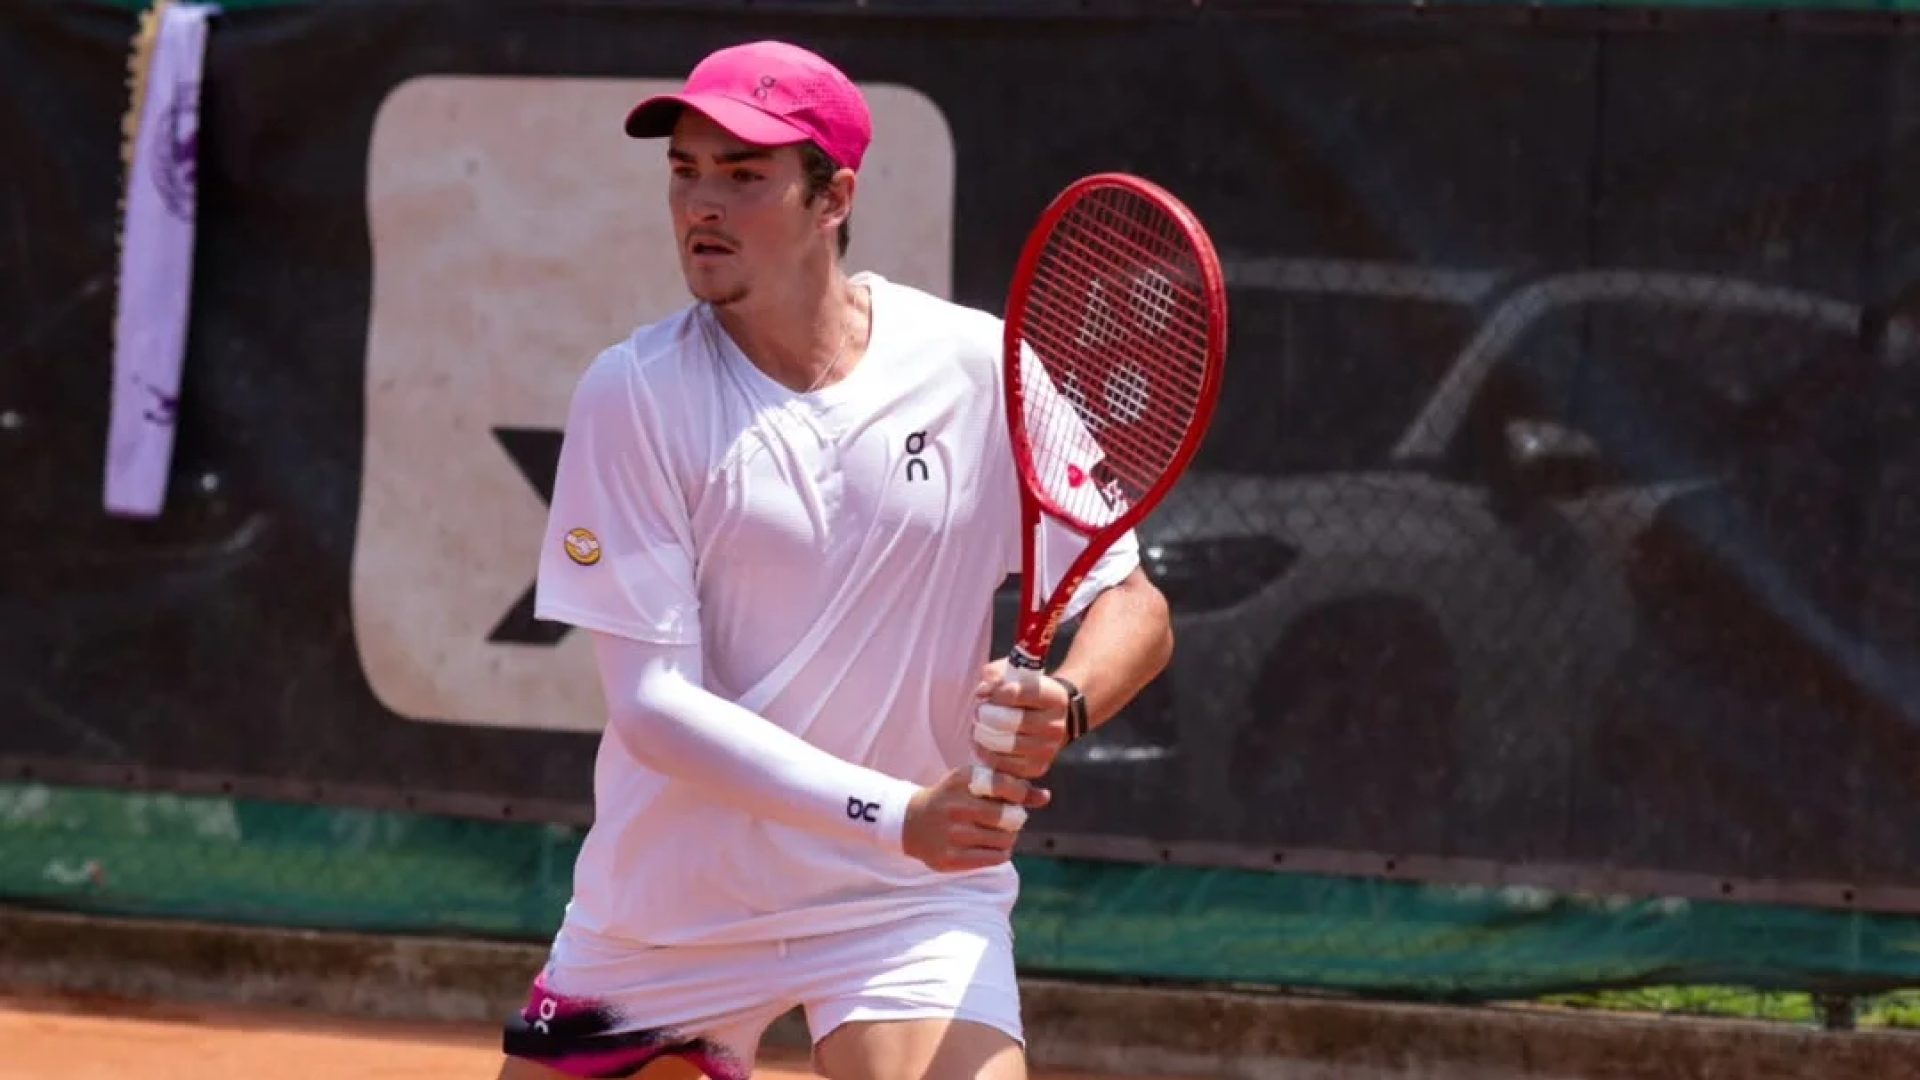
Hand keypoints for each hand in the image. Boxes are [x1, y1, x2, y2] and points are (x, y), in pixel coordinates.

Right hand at [902, 765, 1050, 872]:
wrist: (912, 823)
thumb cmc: (954, 798)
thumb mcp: (976, 783)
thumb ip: (1012, 787)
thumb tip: (1046, 797)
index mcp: (963, 781)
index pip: (1007, 786)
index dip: (1020, 794)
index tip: (1015, 797)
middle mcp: (956, 806)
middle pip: (1010, 818)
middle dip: (1015, 819)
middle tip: (1008, 819)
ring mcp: (952, 835)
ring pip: (1006, 840)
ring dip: (1009, 837)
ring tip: (996, 832)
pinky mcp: (950, 859)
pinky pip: (996, 858)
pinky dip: (1000, 852)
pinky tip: (989, 845)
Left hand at [970, 660, 1070, 781]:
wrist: (1048, 721)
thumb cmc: (1026, 695)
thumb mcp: (1015, 675)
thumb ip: (996, 674)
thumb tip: (982, 690)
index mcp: (1055, 698)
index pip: (1020, 693)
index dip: (997, 693)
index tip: (987, 692)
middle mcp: (1056, 725)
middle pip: (1010, 721)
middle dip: (986, 715)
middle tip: (978, 711)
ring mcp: (1048, 750)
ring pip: (1004, 744)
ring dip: (982, 735)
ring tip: (977, 727)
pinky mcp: (1036, 768)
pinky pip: (1003, 765)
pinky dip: (985, 754)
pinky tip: (981, 744)